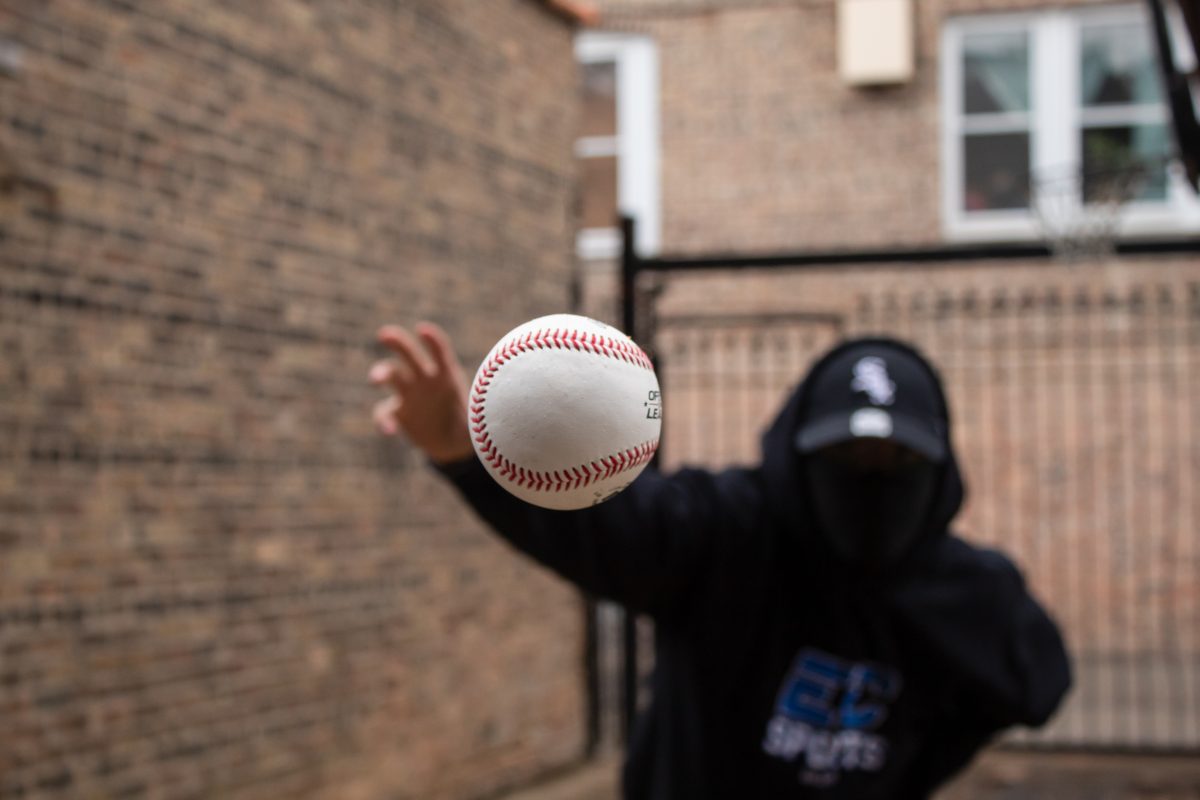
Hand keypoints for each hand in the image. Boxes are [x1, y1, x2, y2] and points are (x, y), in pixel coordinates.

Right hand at [370, 322, 473, 464]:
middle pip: (408, 354)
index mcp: (445, 374)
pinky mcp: (397, 413)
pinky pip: (384, 412)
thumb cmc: (469, 422)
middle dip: (397, 342)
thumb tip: (502, 409)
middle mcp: (424, 379)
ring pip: (391, 375)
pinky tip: (388, 431)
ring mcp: (408, 394)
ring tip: (375, 378)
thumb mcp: (481, 415)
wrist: (452, 444)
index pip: (439, 351)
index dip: (432, 339)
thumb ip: (485, 410)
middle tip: (384, 334)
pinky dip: (383, 420)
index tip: (423, 330)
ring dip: (381, 372)